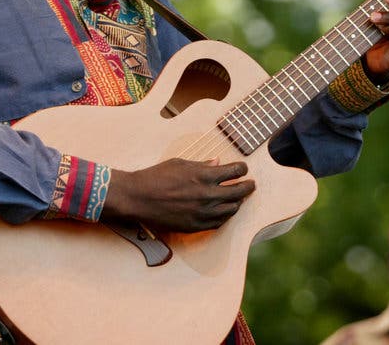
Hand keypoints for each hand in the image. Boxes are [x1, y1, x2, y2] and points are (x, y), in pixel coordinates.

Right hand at [102, 158, 255, 231]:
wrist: (138, 198)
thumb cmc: (156, 176)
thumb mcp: (180, 164)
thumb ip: (202, 165)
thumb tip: (218, 162)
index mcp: (204, 175)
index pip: (234, 171)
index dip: (242, 169)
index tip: (243, 168)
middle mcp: (207, 195)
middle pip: (238, 192)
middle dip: (248, 186)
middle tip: (251, 184)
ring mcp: (202, 212)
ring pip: (231, 209)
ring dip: (238, 202)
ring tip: (239, 198)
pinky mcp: (195, 226)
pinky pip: (218, 223)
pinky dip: (226, 216)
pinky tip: (226, 211)